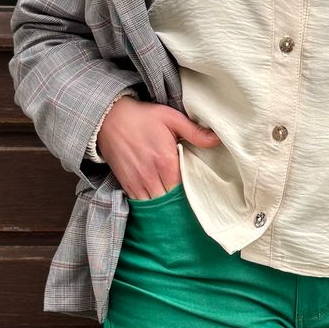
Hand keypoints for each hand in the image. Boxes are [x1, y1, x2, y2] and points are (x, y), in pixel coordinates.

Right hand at [99, 98, 220, 199]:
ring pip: (154, 207)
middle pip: (170, 202)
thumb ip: (195, 132)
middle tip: (191, 207)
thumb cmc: (143, 117)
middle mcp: (151, 175)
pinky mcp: (126, 184)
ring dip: (165, 208)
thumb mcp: (171, 118)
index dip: (192, 194)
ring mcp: (136, 182)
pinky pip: (140, 204)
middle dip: (180, 205)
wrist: (109, 118)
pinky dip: (150, 207)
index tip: (200, 195)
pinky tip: (158, 206)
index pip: (184, 189)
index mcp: (165, 161)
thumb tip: (218, 138)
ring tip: (175, 210)